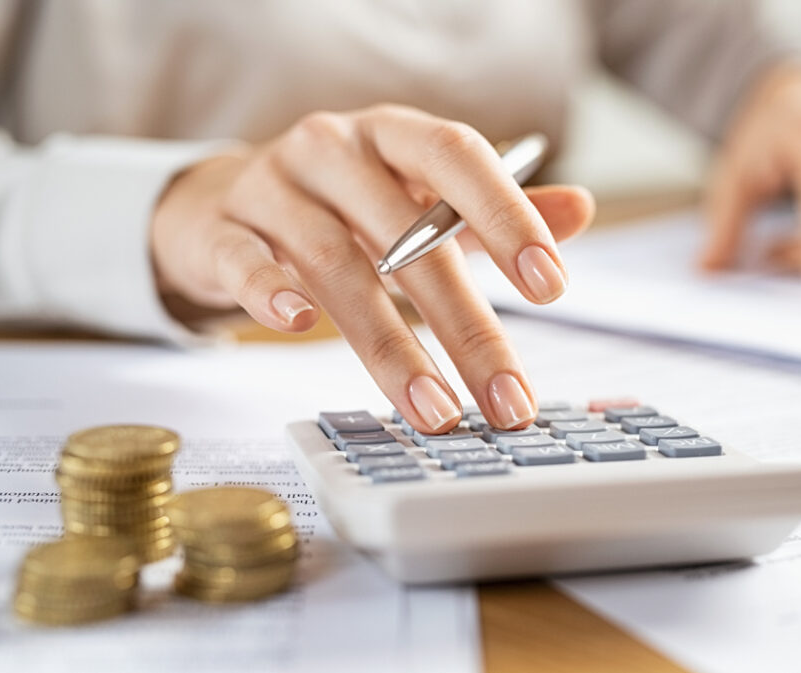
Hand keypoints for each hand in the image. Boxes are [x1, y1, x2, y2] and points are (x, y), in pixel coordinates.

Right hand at [151, 105, 594, 432]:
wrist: (223, 202)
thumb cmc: (343, 206)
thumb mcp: (421, 198)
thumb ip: (496, 210)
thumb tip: (581, 208)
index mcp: (394, 136)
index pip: (459, 158)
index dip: (508, 216)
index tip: (552, 285)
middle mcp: (334, 149)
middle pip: (406, 233)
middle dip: (465, 324)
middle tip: (507, 399)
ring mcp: (272, 187)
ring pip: (333, 260)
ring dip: (389, 345)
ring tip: (435, 410)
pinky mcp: (219, 231)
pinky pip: (243, 260)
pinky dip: (270, 292)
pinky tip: (298, 328)